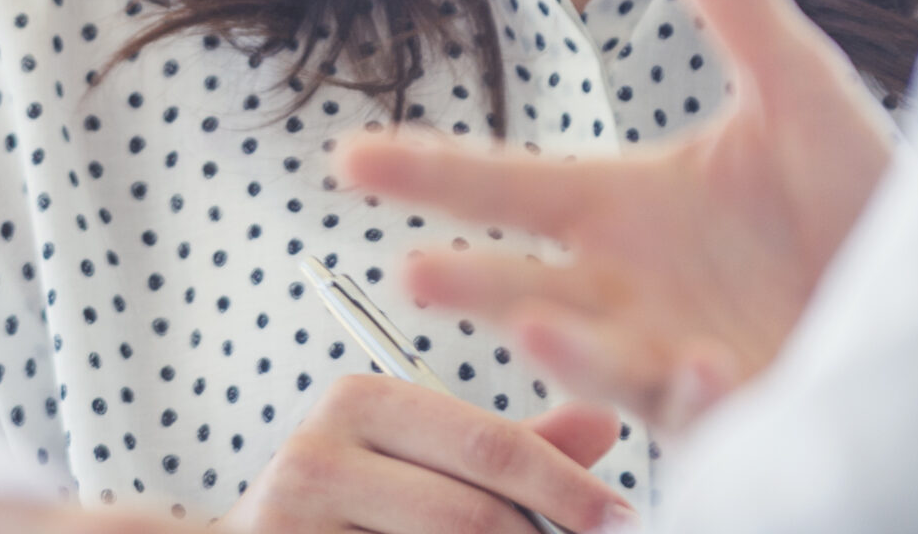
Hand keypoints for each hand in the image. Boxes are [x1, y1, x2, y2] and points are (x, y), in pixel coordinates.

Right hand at [0, 377, 633, 533]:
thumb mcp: (428, 462)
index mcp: (360, 400)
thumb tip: (605, 420)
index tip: (621, 518)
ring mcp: (295, 513)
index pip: (486, 443)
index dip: (566, 486)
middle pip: (472, 513)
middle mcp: (318, 450)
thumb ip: (514, 448)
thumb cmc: (357, 506)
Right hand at [338, 0, 896, 433]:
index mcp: (623, 208)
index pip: (505, 190)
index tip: (348, 157)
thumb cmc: (854, 194)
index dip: (427, 171)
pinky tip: (701, 365)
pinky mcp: (744, 413)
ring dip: (565, 353)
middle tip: (410, 268)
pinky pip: (703, 412)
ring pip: (601, 363)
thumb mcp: (794, 83)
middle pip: (523, 286)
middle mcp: (630, 291)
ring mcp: (679, 359)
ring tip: (528, 331)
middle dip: (470, 284)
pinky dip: (692, 393)